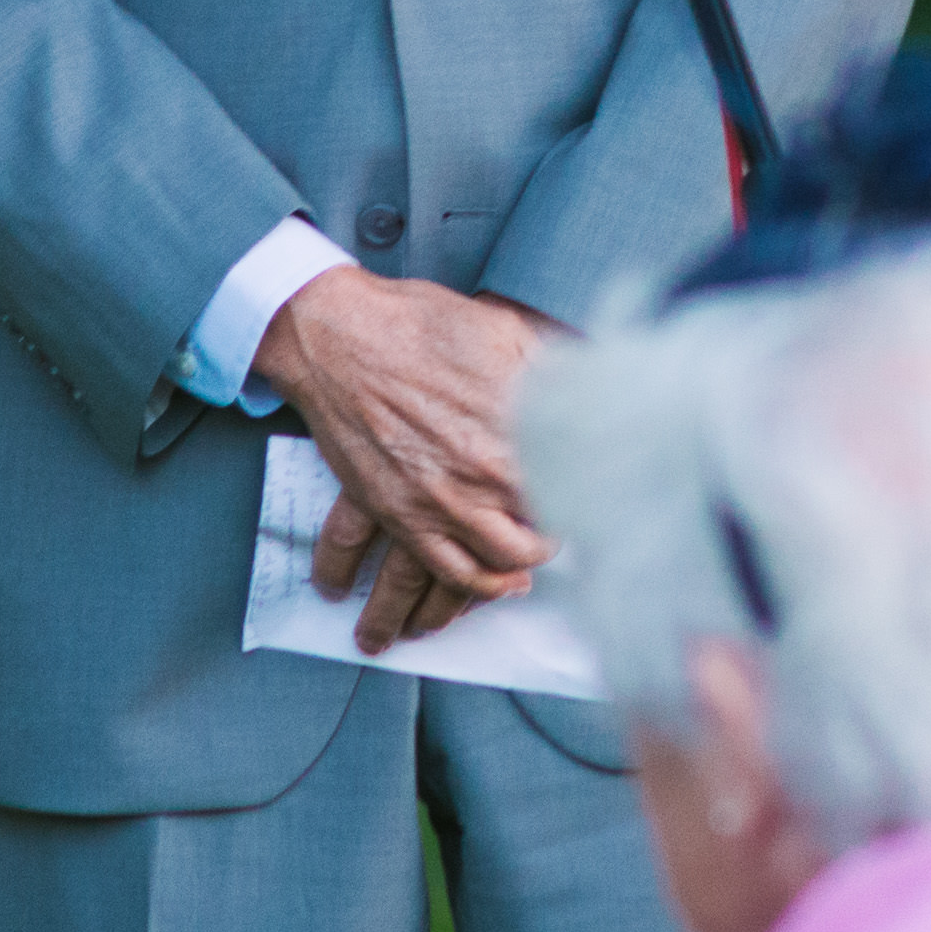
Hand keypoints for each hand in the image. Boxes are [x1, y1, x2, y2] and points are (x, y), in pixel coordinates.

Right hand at [253, 267, 554, 653]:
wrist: (337, 331)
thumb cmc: (420, 323)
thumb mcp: (505, 331)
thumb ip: (551, 368)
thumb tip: (592, 383)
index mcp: (513, 443)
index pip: (563, 499)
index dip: (578, 508)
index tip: (583, 509)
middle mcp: (476, 485)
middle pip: (522, 551)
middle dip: (534, 559)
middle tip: (538, 555)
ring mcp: (429, 503)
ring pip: (468, 577)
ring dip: (482, 597)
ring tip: (491, 599)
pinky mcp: (386, 507)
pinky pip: (410, 568)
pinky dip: (417, 598)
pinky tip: (414, 609)